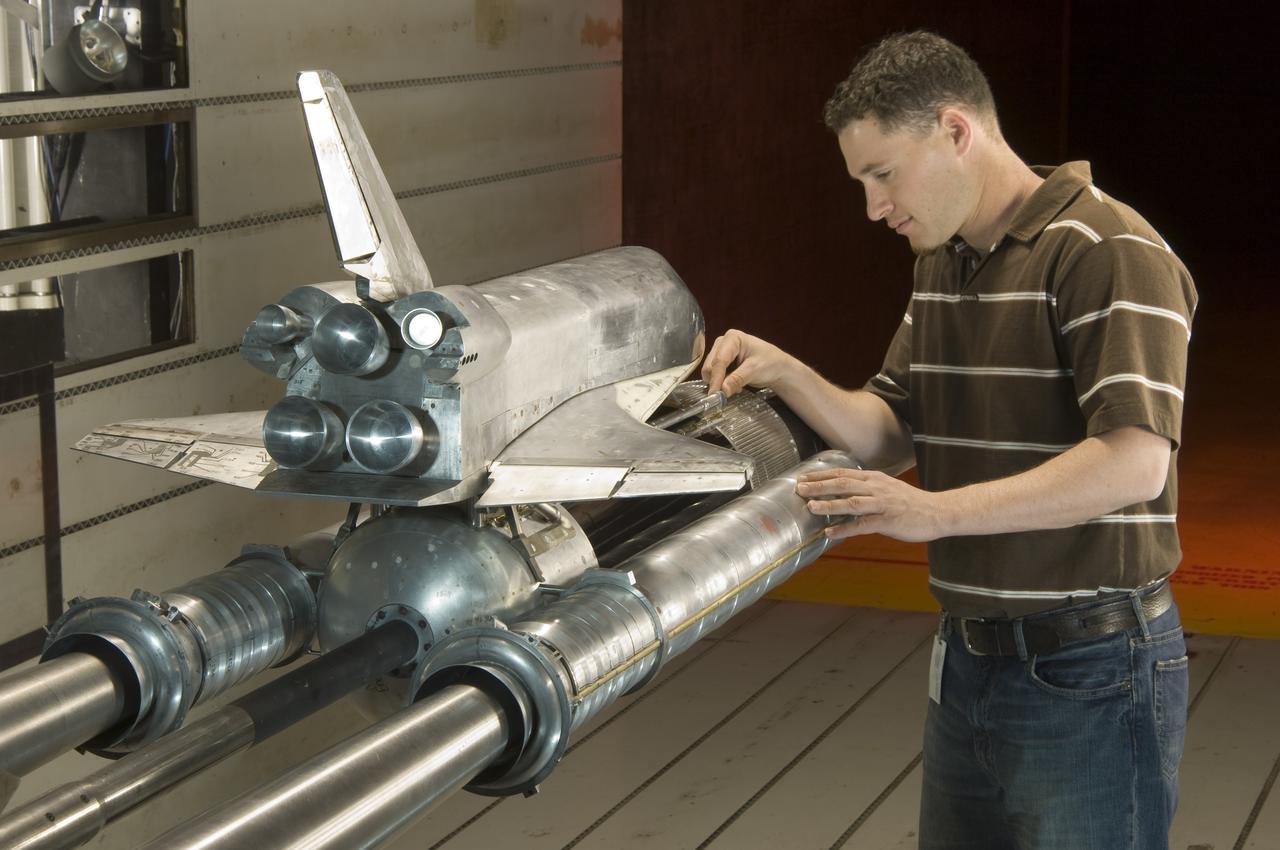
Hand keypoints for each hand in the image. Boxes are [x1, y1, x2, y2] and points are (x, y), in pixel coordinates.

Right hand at [701, 330, 793, 396]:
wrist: (778, 368)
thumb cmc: (770, 363)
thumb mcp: (754, 370)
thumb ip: (737, 379)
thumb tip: (722, 390)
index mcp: (732, 338)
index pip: (719, 360)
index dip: (716, 378)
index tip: (715, 393)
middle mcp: (723, 342)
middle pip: (710, 365)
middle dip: (716, 381)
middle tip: (725, 395)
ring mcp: (721, 351)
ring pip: (710, 371)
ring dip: (719, 382)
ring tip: (736, 386)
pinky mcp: (722, 361)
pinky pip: (714, 374)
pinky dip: (721, 382)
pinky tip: (734, 384)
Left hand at [795, 468, 951, 541]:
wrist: (937, 512)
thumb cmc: (910, 502)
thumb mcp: (886, 487)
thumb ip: (866, 488)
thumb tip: (842, 491)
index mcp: (874, 479)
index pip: (843, 474)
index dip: (821, 475)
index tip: (802, 477)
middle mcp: (876, 488)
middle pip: (843, 484)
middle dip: (819, 486)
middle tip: (799, 488)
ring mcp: (883, 504)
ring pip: (851, 503)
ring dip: (829, 505)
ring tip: (810, 507)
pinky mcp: (888, 521)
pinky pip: (863, 525)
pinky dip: (845, 529)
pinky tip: (830, 533)